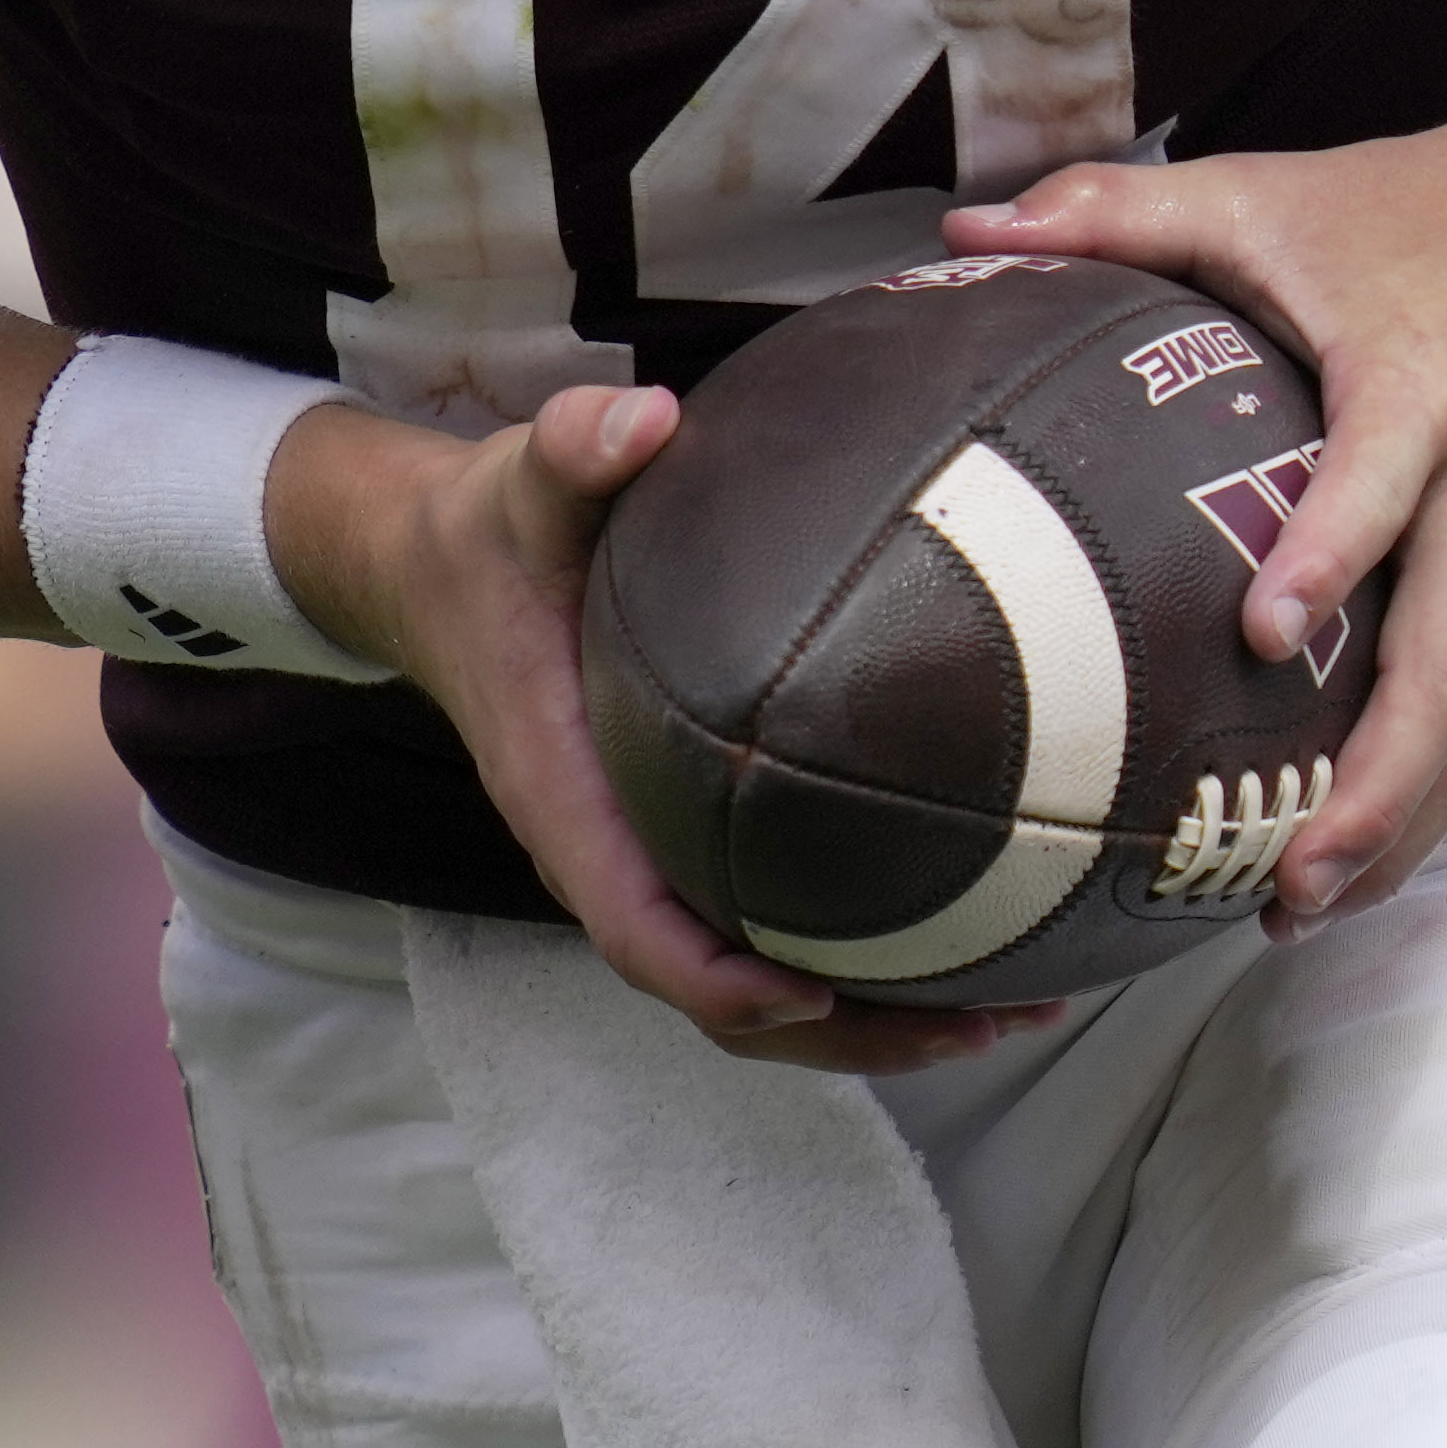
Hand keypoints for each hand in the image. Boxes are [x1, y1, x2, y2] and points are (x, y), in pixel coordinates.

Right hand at [274, 389, 1043, 1075]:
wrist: (433, 571)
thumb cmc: (486, 541)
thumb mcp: (517, 484)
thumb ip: (572, 449)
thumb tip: (646, 418)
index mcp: (565, 796)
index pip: (636, 930)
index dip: (723, 980)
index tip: (815, 992)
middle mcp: (608, 855)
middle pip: (723, 998)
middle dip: (850, 1029)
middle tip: (989, 1020)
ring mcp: (648, 859)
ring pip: (756, 986)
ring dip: (877, 1014)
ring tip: (1013, 1003)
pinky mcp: (684, 842)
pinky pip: (769, 932)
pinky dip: (863, 957)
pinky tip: (967, 933)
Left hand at [948, 63, 1446, 928]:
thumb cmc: (1406, 210)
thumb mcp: (1263, 190)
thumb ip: (1115, 212)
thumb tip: (962, 224)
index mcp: (1422, 381)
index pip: (1383, 479)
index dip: (1333, 552)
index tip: (1262, 633)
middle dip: (1378, 780)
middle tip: (1286, 870)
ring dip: (1406, 822)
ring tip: (1301, 904)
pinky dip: (1434, 793)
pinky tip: (1356, 860)